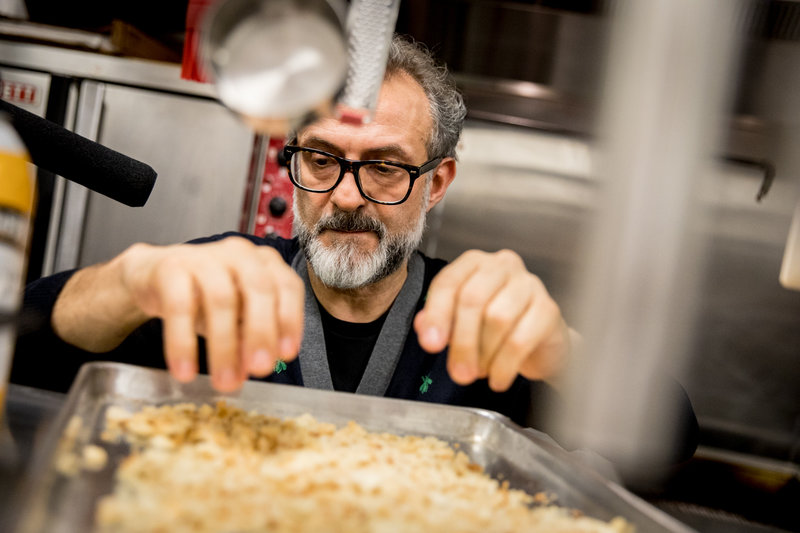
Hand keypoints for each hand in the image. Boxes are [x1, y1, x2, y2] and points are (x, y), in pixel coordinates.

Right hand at [118, 237, 303, 390]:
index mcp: (265, 263)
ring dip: (225, 346)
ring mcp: (206, 257)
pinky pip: (179, 307)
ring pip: (221, 299)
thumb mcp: (237, 317)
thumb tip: (256, 367)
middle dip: (262, 333)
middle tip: (260, 369)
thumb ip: (251, 337)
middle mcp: (240, 254)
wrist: (153, 277)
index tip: (286, 354)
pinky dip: (183, 343)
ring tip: (224, 381)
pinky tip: (185, 371)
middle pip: (258, 289)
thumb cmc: (206, 297)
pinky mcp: (172, 268)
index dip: (290, 320)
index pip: (287, 286)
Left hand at [414, 249, 569, 391]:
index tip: (430, 344)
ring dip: (484, 355)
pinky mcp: (549, 308)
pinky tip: (498, 379)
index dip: (436, 315)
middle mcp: (502, 265)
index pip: (449, 282)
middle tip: (458, 373)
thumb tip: (423, 327)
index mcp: (475, 263)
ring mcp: (529, 284)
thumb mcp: (463, 322)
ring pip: (497, 319)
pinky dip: (504, 366)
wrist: (542, 343)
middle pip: (472, 299)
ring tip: (481, 372)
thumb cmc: (498, 326)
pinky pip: (520, 340)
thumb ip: (440, 320)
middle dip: (461, 342)